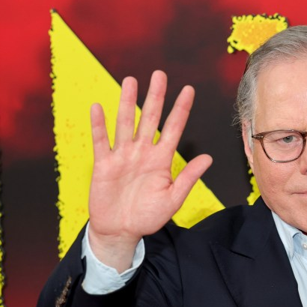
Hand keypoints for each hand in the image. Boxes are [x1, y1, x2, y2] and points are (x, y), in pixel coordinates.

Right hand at [87, 70, 212, 271]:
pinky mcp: (104, 165)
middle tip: (159, 75)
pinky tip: (98, 107)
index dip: (180, 109)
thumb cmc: (148, 217)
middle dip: (155, 97)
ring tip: (131, 81)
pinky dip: (99, 125)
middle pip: (149, 119)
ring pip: (125, 124)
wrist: (121, 232)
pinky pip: (101, 141)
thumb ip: (188, 177)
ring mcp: (122, 156)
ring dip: (127, 103)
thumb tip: (208, 158)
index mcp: (161, 159)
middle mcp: (142, 152)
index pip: (173, 128)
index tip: (188, 90)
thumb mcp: (173, 199)